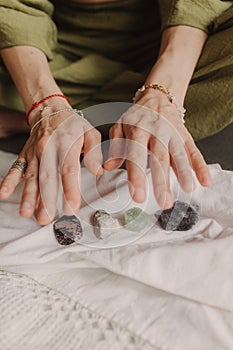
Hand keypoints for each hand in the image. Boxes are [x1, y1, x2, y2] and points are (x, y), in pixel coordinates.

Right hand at [0, 109, 102, 224]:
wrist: (50, 110)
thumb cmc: (72, 125)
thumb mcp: (90, 132)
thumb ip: (95, 152)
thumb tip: (97, 171)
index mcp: (66, 144)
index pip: (68, 170)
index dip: (70, 190)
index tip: (71, 207)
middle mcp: (48, 149)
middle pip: (47, 177)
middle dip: (46, 199)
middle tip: (46, 218)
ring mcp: (34, 153)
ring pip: (30, 176)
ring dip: (28, 195)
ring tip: (26, 212)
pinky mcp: (25, 155)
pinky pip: (15, 168)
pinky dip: (8, 181)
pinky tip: (3, 193)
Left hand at [104, 91, 211, 207]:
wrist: (157, 98)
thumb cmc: (136, 117)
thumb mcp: (119, 127)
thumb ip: (115, 147)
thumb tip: (108, 167)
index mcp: (137, 131)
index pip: (136, 156)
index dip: (137, 177)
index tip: (138, 196)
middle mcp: (157, 132)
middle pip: (160, 158)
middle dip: (163, 181)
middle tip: (164, 202)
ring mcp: (173, 134)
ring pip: (179, 155)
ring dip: (184, 173)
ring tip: (187, 189)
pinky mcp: (185, 136)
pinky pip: (194, 151)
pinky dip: (201, 166)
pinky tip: (204, 180)